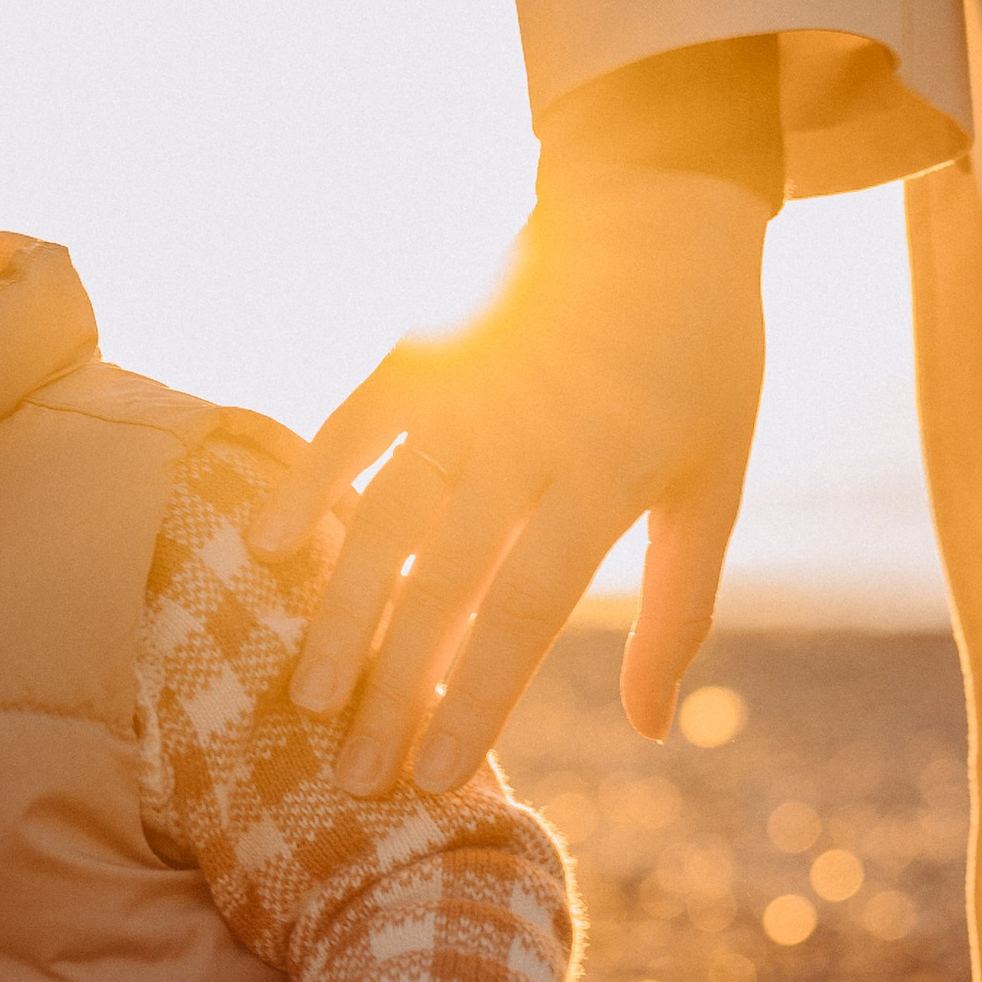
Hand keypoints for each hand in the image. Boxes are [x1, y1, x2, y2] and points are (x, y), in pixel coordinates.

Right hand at [258, 163, 765, 791]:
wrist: (660, 205)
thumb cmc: (703, 360)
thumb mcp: (713, 481)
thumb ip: (680, 607)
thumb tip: (650, 727)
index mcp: (608, 474)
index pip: (525, 608)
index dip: (475, 696)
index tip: (434, 776)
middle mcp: (525, 438)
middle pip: (442, 585)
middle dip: (395, 689)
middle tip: (352, 776)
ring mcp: (465, 392)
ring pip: (384, 521)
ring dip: (340, 613)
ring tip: (307, 695)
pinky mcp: (423, 354)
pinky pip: (350, 424)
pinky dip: (307, 481)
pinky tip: (268, 548)